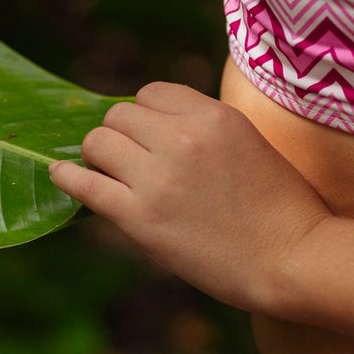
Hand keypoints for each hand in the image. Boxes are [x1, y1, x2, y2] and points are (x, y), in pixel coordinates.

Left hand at [48, 82, 330, 311]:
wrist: (293, 260)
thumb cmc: (284, 209)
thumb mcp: (252, 144)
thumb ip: (207, 129)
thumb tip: (159, 125)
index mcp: (214, 115)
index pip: (153, 92)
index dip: (147, 114)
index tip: (150, 135)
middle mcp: (182, 137)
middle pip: (120, 114)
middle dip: (121, 134)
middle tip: (128, 158)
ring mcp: (158, 177)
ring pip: (98, 142)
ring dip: (99, 155)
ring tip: (108, 172)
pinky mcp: (140, 217)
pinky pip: (85, 184)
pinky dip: (67, 177)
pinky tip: (60, 174)